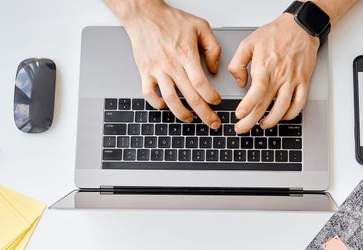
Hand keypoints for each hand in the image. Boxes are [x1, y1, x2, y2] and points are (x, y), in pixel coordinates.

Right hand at [121, 1, 221, 128]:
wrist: (145, 15)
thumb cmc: (171, 20)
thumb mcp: (200, 26)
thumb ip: (212, 47)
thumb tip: (214, 69)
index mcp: (186, 54)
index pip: (200, 83)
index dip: (211, 97)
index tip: (217, 102)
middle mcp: (171, 65)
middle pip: (189, 96)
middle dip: (204, 113)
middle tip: (213, 122)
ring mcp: (156, 70)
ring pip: (170, 99)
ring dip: (182, 113)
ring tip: (191, 119)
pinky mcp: (145, 72)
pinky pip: (149, 94)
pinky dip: (157, 104)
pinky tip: (166, 105)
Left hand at [228, 13, 318, 133]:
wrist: (300, 27)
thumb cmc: (274, 34)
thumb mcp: (248, 43)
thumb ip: (238, 63)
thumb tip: (239, 82)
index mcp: (265, 67)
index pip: (257, 91)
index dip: (248, 105)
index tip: (239, 115)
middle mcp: (280, 76)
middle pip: (265, 105)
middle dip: (251, 121)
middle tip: (241, 129)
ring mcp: (293, 81)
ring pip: (283, 108)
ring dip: (271, 121)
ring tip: (261, 125)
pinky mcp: (303, 82)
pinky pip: (299, 103)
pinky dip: (290, 114)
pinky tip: (281, 117)